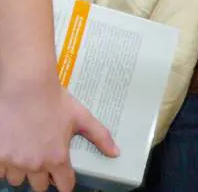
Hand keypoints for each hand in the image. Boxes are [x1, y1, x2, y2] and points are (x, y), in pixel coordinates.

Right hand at [0, 79, 117, 191]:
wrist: (25, 86)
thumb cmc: (54, 100)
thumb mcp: (82, 117)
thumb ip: (100, 136)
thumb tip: (116, 152)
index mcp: (57, 158)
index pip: (64, 186)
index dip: (65, 182)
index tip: (64, 178)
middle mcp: (35, 164)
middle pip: (39, 187)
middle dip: (44, 177)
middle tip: (44, 161)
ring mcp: (13, 161)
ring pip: (18, 180)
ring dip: (23, 172)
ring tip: (28, 154)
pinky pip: (0, 171)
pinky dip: (5, 165)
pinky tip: (12, 150)